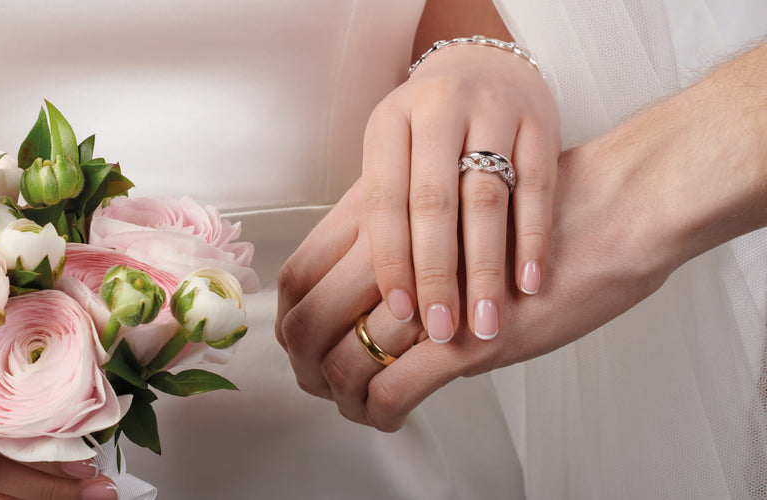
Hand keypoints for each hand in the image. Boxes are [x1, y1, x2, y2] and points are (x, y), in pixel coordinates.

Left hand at [278, 137, 678, 427]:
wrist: (614, 204)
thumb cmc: (536, 203)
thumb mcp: (448, 205)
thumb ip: (407, 240)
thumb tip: (377, 292)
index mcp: (380, 207)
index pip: (297, 271)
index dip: (284, 319)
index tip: (297, 345)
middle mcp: (391, 248)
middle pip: (307, 315)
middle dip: (303, 363)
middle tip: (316, 384)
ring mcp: (426, 293)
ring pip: (347, 356)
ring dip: (342, 394)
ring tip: (356, 405)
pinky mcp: (467, 336)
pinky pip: (395, 389)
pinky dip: (380, 412)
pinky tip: (392, 417)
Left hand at [362, 42, 558, 343]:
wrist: (489, 69)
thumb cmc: (430, 137)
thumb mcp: (397, 157)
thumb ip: (385, 213)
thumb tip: (365, 300)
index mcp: (389, 121)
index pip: (384, 199)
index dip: (391, 259)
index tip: (402, 312)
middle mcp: (438, 108)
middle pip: (433, 201)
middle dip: (436, 273)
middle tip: (443, 329)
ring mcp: (492, 109)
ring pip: (486, 197)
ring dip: (484, 267)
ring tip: (485, 321)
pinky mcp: (540, 121)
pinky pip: (537, 188)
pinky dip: (532, 241)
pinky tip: (528, 285)